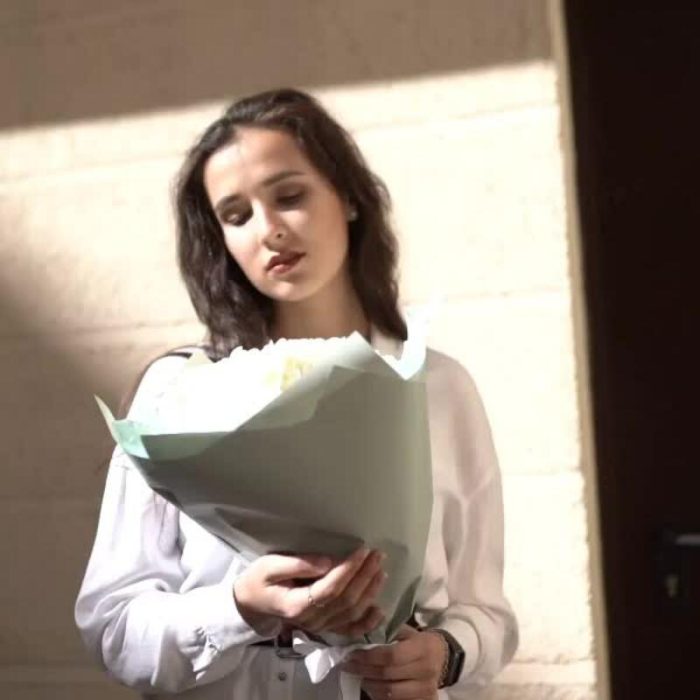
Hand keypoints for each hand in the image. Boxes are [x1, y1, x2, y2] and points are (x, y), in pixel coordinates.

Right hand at [233, 547, 386, 637]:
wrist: (250, 605)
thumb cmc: (258, 580)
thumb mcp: (270, 566)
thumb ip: (299, 564)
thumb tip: (329, 563)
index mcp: (297, 605)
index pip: (330, 588)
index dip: (349, 570)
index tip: (363, 550)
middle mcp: (311, 620)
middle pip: (345, 600)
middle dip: (364, 576)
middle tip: (377, 554)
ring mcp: (319, 627)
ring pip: (351, 613)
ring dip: (370, 592)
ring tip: (381, 570)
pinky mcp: (324, 628)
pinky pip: (349, 630)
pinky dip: (367, 622)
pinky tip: (380, 610)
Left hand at [343, 624, 446, 699]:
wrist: (445, 659)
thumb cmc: (421, 642)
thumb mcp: (408, 632)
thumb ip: (387, 630)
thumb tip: (362, 627)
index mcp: (422, 649)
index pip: (391, 656)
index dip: (369, 656)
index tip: (352, 653)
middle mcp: (425, 671)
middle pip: (387, 675)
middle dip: (363, 670)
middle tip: (347, 665)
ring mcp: (425, 690)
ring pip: (389, 692)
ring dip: (369, 684)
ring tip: (358, 675)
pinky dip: (379, 695)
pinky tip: (370, 685)